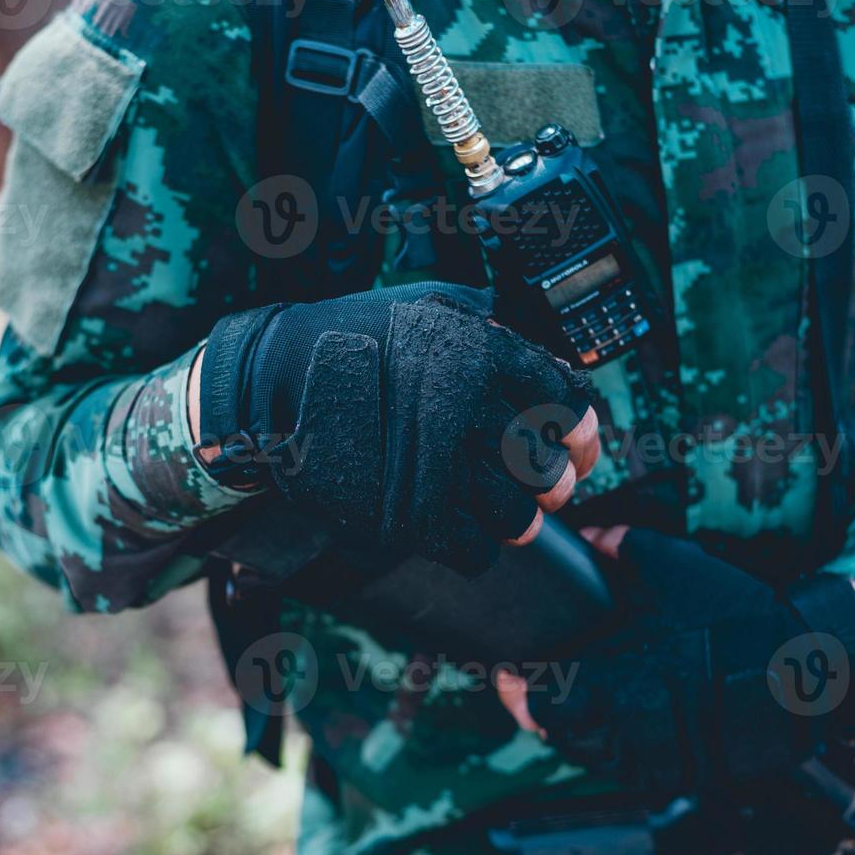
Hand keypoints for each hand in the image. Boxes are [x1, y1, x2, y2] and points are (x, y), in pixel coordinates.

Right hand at [193, 284, 599, 573]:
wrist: (270, 381)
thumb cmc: (350, 337)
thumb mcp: (426, 304)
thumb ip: (490, 328)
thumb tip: (547, 364)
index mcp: (479, 351)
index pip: (566, 402)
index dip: (584, 432)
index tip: (580, 446)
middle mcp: (463, 405)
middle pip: (545, 466)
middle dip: (554, 483)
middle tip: (546, 486)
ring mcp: (431, 463)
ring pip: (515, 515)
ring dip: (517, 518)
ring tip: (506, 512)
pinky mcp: (403, 515)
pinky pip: (472, 550)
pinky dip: (476, 546)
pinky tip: (463, 530)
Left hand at [497, 526, 854, 792]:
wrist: (808, 672)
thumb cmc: (739, 620)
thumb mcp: (676, 568)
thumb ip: (621, 549)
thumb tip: (589, 539)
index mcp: (614, 687)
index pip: (539, 703)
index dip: (516, 689)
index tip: (506, 671)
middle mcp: (627, 732)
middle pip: (556, 733)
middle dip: (540, 708)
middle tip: (533, 682)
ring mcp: (653, 761)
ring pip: (588, 753)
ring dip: (574, 727)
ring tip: (574, 695)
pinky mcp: (678, 774)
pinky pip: (626, 765)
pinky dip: (611, 742)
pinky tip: (618, 713)